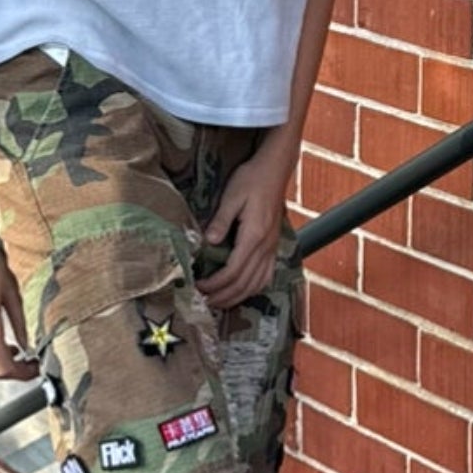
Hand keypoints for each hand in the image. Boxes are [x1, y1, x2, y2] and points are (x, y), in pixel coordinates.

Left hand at [200, 145, 293, 309]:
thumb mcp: (232, 196)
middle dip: (222, 296)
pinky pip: (266, 276)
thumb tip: (208, 242)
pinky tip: (241, 290)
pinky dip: (252, 288)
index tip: (198, 288)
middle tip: (202, 303)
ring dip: (237, 297)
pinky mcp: (273, 245)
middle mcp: (266, 246)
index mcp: (254, 236)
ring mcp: (272, 247)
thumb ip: (221, 221)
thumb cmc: (252, 179)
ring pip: (257, 283)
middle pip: (244, 283)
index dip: (214, 285)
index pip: (233, 271)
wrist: (274, 169)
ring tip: (218, 302)